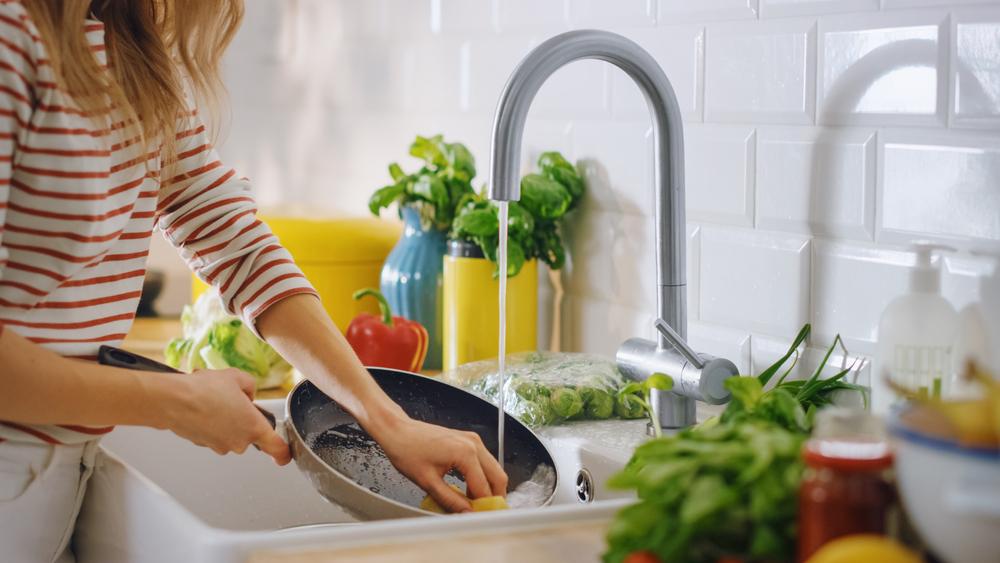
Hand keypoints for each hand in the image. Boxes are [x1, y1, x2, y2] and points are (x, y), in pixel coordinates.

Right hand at [162, 368, 290, 464]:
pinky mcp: (203, 445)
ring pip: (229, 431)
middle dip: (242, 417)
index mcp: (254, 428)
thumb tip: (247, 394)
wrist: (174, 400)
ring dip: (224, 418)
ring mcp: (220, 446)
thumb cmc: (205, 390)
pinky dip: (210, 422)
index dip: (282, 453)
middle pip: (249, 433)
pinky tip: (201, 407)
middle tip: (230, 400)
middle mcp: (239, 442)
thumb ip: (250, 386)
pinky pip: (213, 433)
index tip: (284, 456)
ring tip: (212, 400)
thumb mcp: (237, 377)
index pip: (277, 448)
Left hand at [371, 414, 507, 513]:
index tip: (481, 519)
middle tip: (484, 514)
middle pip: (498, 477)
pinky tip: (470, 489)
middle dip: (493, 498)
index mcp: (466, 453)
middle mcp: (473, 444)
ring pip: (493, 469)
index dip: (484, 507)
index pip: (484, 488)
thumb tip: (466, 514)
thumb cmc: (407, 450)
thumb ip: (451, 501)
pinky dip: (481, 477)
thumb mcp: (428, 482)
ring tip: (474, 504)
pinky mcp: (468, 440)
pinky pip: (484, 462)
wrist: (398, 431)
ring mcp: (472, 440)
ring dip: (488, 488)